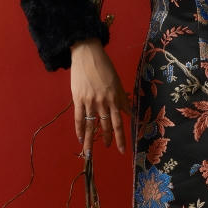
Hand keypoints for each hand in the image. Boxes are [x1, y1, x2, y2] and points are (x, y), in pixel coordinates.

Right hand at [70, 39, 130, 155]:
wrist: (87, 54)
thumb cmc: (104, 66)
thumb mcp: (117, 82)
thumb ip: (122, 99)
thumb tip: (130, 113)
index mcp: (114, 99)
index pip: (119, 123)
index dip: (120, 138)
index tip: (122, 150)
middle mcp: (103, 102)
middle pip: (105, 126)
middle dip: (107, 139)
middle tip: (108, 149)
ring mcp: (89, 101)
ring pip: (91, 125)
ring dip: (90, 140)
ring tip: (90, 152)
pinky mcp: (78, 98)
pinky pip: (79, 117)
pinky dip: (79, 128)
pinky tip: (80, 137)